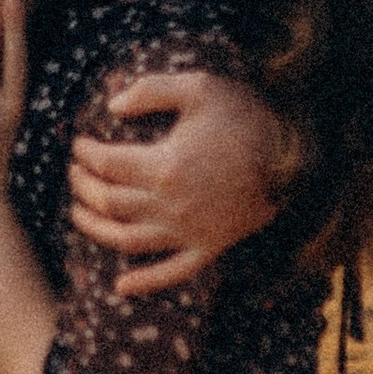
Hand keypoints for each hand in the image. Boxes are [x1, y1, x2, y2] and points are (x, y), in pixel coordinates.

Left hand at [68, 66, 290, 296]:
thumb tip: (111, 106)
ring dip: (95, 229)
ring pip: (127, 240)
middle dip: (83, 187)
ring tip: (77, 214)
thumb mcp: (199, 87)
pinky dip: (144, 282)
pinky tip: (120, 286)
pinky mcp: (209, 247)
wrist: (297, 155)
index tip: (78, 145)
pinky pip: (172, 273)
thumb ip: (150, 91)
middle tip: (75, 174)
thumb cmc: (247, 116)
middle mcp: (171, 205)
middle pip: (109, 202)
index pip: (107, 165)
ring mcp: (189, 232)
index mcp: (165, 166)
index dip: (85, 154)